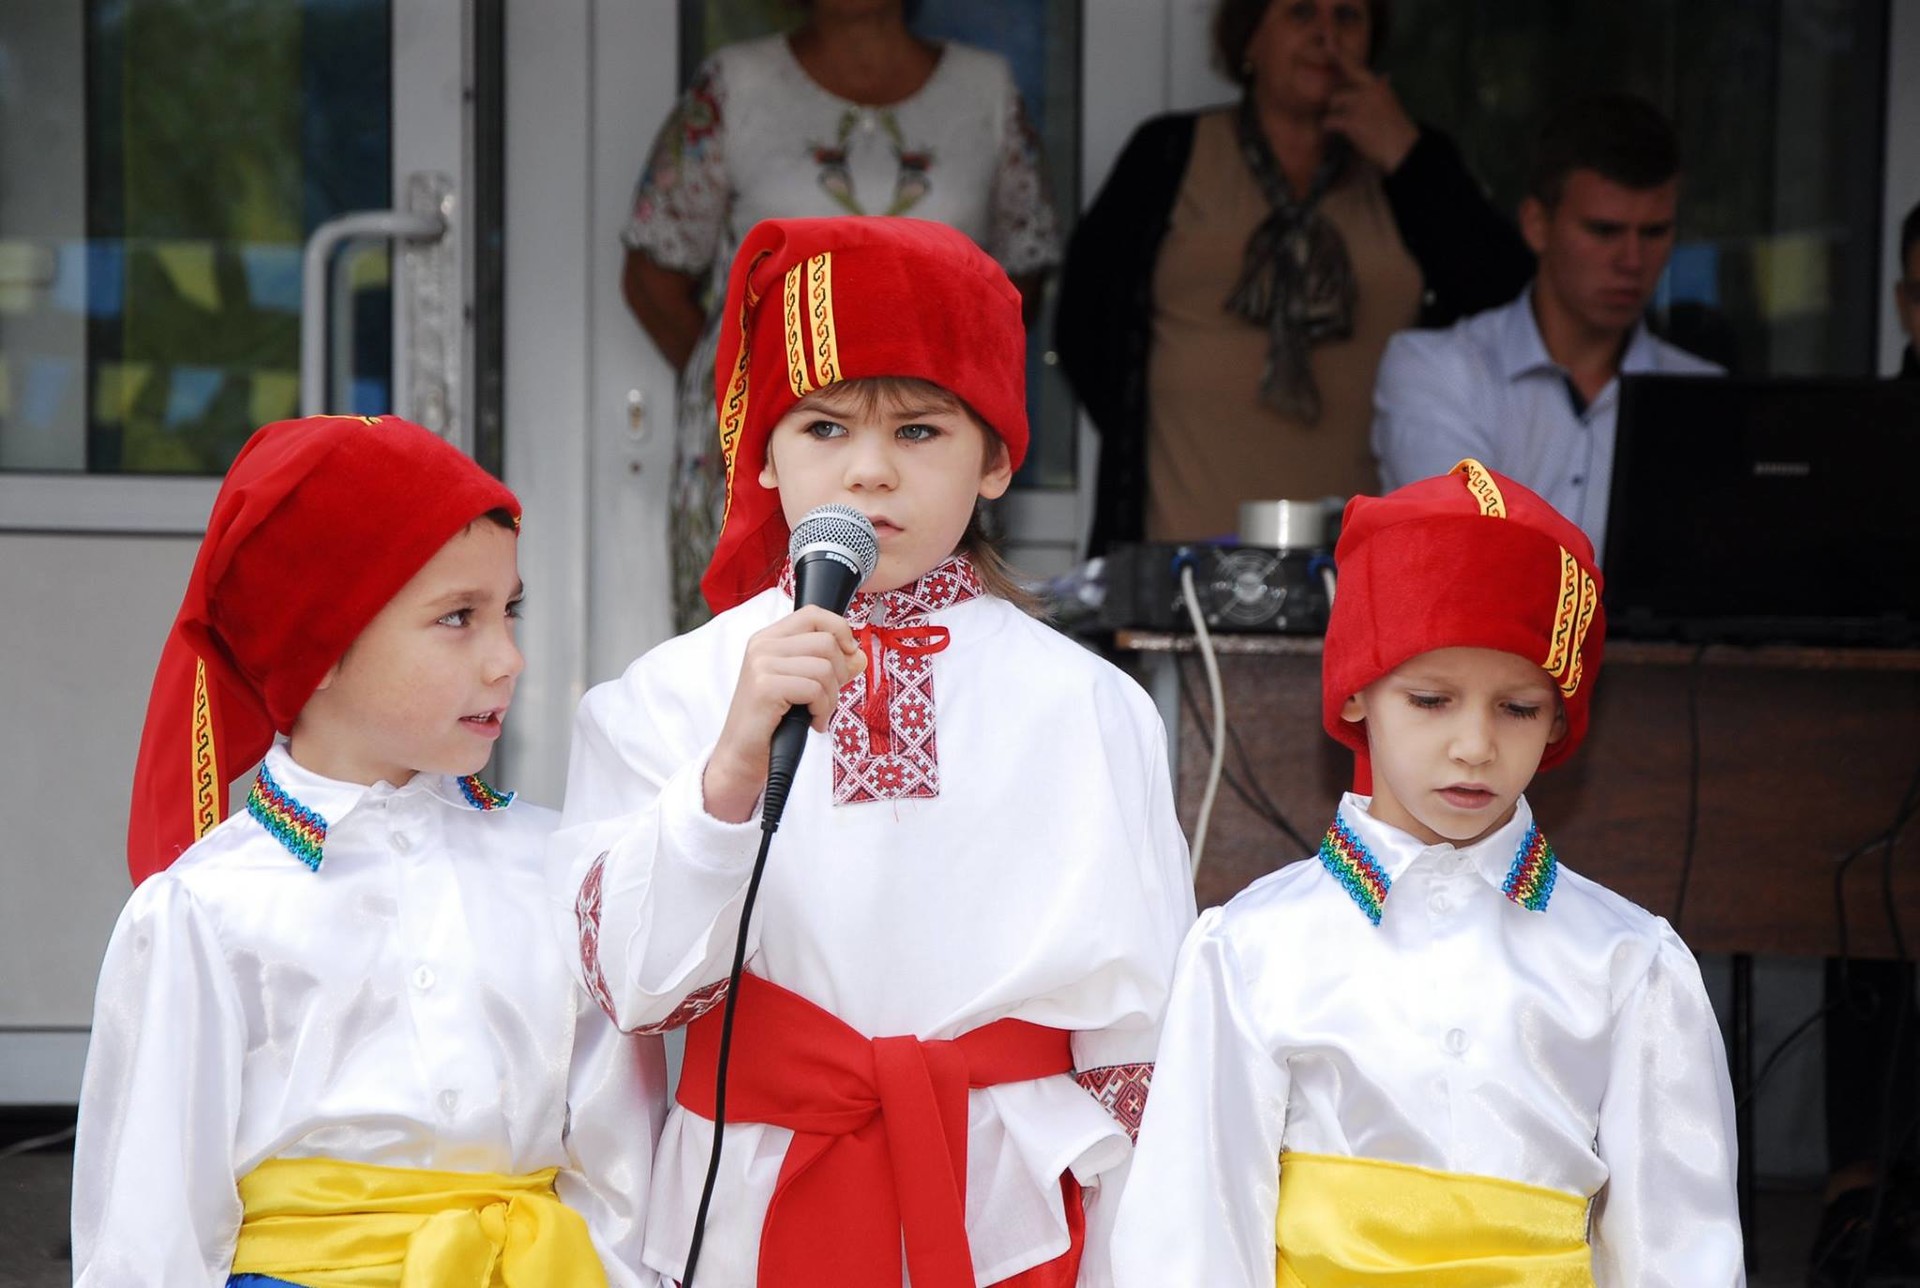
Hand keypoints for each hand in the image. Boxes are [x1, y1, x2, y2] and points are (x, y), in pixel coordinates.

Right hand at [703, 607, 865, 821]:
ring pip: (825, 667)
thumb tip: (859, 656)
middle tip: (826, 699)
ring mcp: (761, 664)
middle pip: (826, 641)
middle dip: (839, 674)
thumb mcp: (803, 685)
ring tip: (817, 714)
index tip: (848, 654)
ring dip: (831, 697)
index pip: (814, 614)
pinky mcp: (766, 687)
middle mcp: (762, 645)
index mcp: (768, 638)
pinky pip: (815, 689)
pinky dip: (822, 710)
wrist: (742, 756)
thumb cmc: (773, 721)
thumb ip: (829, 666)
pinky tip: (811, 723)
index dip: (840, 630)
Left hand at [1323, 46, 1418, 174]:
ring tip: (1343, 125)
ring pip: (1334, 101)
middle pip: (1341, 81)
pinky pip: (1329, 120)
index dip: (1341, 55)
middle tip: (1336, 99)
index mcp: (1378, 85)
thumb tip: (1385, 75)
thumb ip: (1383, 89)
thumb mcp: (1391, 103)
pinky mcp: (1352, 121)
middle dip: (1336, 92)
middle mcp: (1369, 90)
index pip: (1356, 66)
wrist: (1403, 148)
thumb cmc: (1396, 129)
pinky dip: (1329, 127)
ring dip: (1334, 113)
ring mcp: (1360, 104)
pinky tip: (1334, 132)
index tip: (1330, 43)